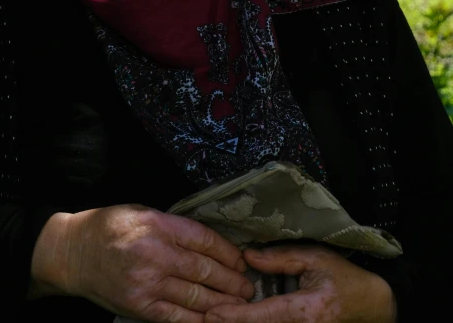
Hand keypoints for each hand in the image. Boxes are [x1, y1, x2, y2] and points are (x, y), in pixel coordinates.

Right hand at [59, 204, 253, 320]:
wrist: (74, 253)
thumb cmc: (110, 228)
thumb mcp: (144, 213)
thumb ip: (175, 228)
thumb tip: (210, 244)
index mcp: (158, 225)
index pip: (204, 240)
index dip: (228, 252)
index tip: (242, 260)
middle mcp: (155, 254)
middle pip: (205, 270)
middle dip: (232, 281)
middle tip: (249, 287)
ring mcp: (147, 283)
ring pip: (196, 297)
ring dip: (223, 303)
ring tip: (240, 304)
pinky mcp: (139, 307)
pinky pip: (177, 317)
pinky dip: (198, 320)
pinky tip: (214, 320)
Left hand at [204, 243, 396, 322]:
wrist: (371, 306)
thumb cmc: (344, 278)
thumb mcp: (315, 258)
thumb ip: (280, 258)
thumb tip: (247, 257)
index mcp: (306, 309)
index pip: (264, 314)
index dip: (236, 316)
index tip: (211, 314)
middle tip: (202, 317)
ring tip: (214, 318)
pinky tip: (237, 317)